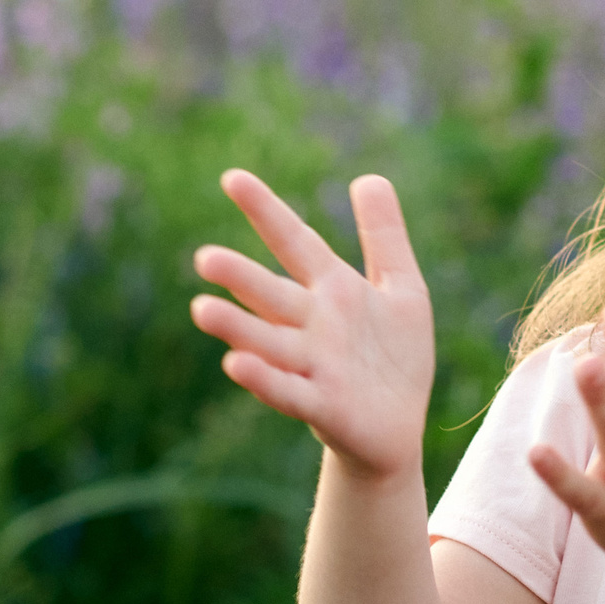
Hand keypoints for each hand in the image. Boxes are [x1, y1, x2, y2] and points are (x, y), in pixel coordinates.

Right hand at [191, 170, 432, 481]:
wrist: (399, 427)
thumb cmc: (393, 357)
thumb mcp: (402, 288)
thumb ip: (384, 236)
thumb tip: (368, 177)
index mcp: (333, 290)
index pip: (296, 242)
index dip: (267, 211)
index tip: (232, 177)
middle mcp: (313, 324)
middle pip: (271, 295)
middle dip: (240, 278)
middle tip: (205, 258)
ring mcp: (313, 365)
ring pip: (269, 342)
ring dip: (237, 328)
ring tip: (202, 311)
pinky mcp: (322, 405)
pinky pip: (289, 391)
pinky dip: (265, 380)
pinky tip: (236, 365)